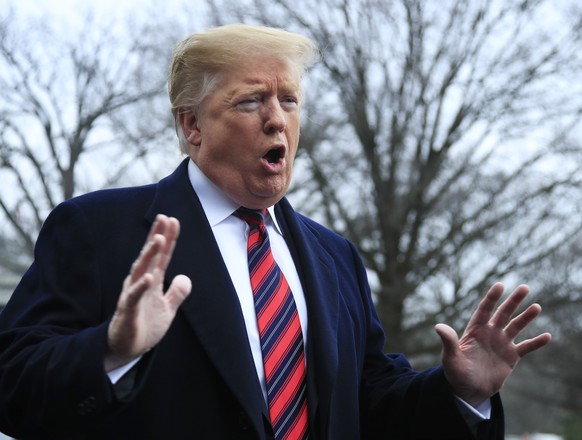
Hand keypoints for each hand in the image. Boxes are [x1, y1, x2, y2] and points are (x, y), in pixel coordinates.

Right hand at [105, 214, 191, 371]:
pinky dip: (141, 286)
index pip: (162, 256)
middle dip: (157, 237)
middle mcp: (140, 283)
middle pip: (150, 257)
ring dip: (149, 255)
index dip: (168, 239)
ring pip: (141, 271)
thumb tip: (185, 277)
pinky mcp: (128, 311)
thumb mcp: (167, 309)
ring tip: (158, 239)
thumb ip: (177, 293)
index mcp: (151, 281)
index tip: (173, 220)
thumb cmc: (145, 326)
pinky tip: (149, 277)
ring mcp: (133, 295)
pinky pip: (134, 296)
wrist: (128, 350)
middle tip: (163, 218)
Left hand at [434, 283, 550, 406]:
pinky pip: (526, 347)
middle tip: (524, 287)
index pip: (484, 310)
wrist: (468, 390)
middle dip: (513, 301)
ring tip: (537, 307)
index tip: (500, 285)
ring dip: (526, 317)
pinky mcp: (511, 357)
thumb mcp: (450, 357)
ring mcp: (501, 344)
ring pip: (516, 326)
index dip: (492, 298)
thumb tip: (438, 327)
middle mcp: (490, 333)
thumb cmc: (456, 372)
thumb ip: (448, 342)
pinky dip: (536, 342)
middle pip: (503, 313)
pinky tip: (547, 336)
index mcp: (475, 330)